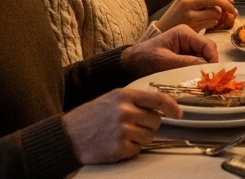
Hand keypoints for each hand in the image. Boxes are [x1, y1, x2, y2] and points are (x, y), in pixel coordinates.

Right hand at [62, 88, 179, 163]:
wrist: (66, 136)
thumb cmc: (90, 117)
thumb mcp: (111, 99)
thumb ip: (135, 100)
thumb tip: (160, 107)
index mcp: (124, 95)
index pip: (158, 99)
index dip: (171, 107)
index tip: (178, 113)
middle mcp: (125, 111)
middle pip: (155, 121)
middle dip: (148, 125)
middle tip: (132, 126)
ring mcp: (122, 130)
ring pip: (149, 137)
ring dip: (140, 138)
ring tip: (121, 135)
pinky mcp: (119, 148)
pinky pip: (138, 150)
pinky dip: (130, 149)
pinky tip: (116, 144)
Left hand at [121, 25, 217, 78]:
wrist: (129, 64)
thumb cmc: (144, 59)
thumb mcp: (164, 61)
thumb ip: (185, 63)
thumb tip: (206, 67)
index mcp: (184, 33)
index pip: (208, 44)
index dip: (213, 59)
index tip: (212, 75)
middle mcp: (189, 38)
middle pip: (208, 52)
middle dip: (208, 66)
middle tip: (206, 82)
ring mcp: (187, 48)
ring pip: (203, 60)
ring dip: (201, 71)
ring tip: (198, 83)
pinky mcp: (184, 57)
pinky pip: (196, 65)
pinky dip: (195, 73)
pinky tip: (192, 81)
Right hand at [156, 0, 236, 33]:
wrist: (162, 30)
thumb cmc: (177, 16)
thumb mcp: (187, 2)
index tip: (231, 1)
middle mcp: (188, 0)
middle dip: (227, 4)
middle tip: (234, 11)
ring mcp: (190, 12)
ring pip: (215, 11)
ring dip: (219, 16)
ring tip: (212, 19)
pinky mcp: (192, 23)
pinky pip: (211, 21)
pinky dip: (213, 23)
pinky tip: (206, 25)